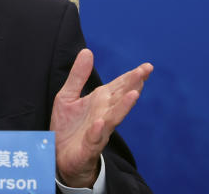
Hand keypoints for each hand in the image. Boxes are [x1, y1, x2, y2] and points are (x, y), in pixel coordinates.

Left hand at [50, 49, 152, 187]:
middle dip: (133, 85)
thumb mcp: (68, 95)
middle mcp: (104, 114)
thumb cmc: (68, 126)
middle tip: (146, 72)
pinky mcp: (88, 146)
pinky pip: (94, 138)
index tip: (147, 66)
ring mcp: (98, 130)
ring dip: (123, 107)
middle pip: (121, 98)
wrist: (60, 157)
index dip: (132, 76)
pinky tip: (102, 122)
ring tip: (133, 94)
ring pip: (113, 118)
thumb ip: (78, 75)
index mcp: (100, 101)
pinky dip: (98, 131)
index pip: (119, 86)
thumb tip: (87, 51)